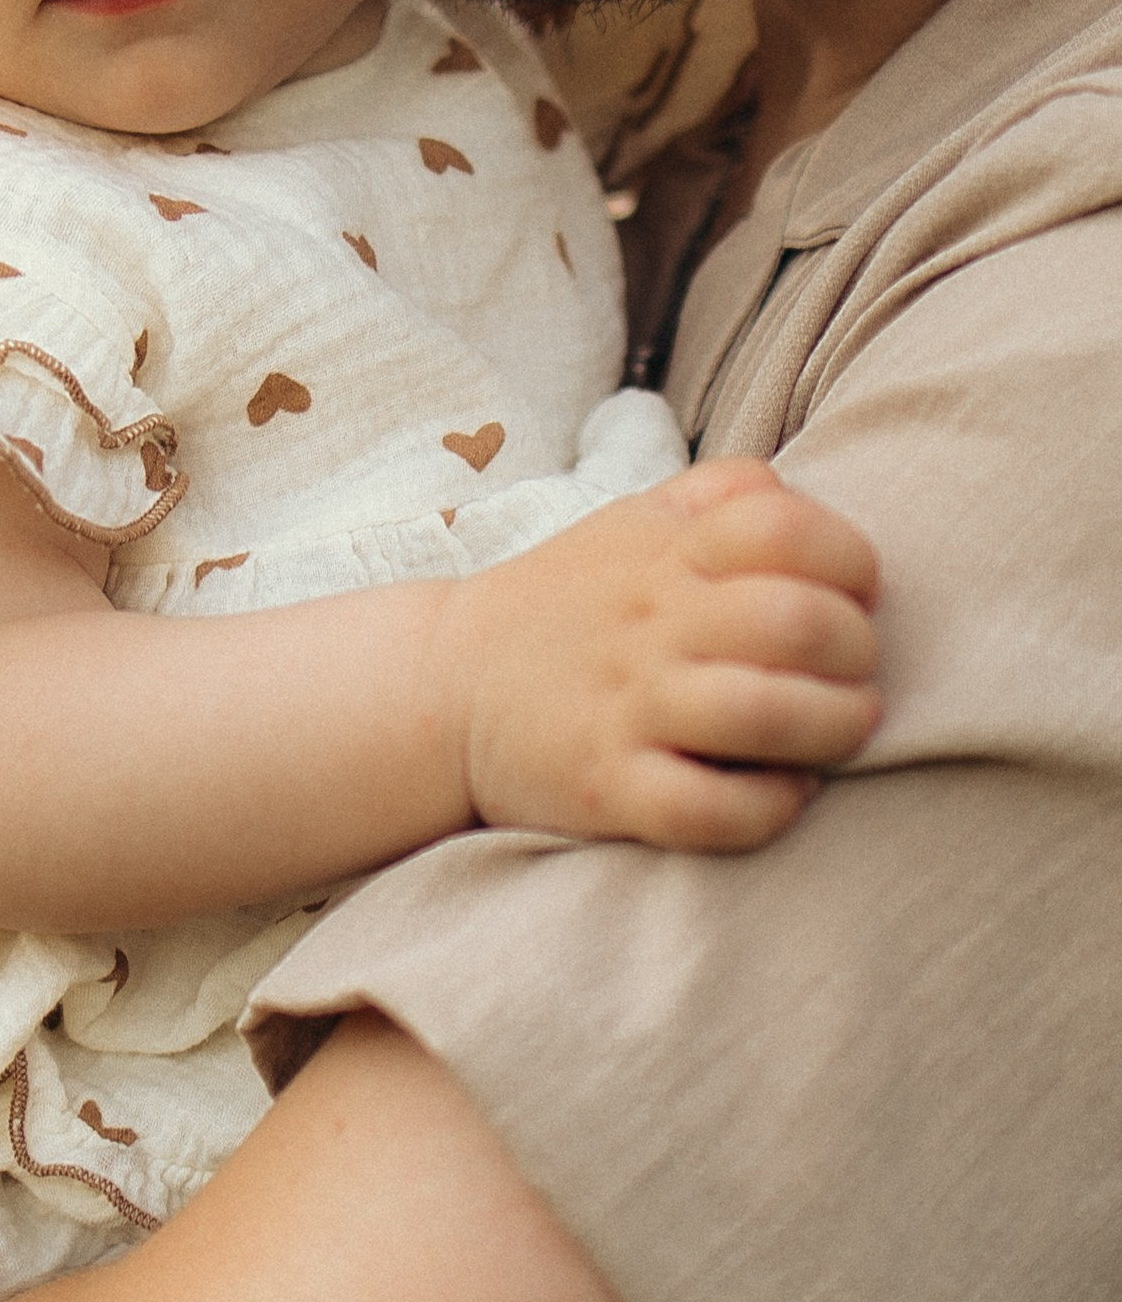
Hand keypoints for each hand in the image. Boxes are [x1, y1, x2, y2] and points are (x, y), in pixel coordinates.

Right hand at [456, 457, 880, 851]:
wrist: (443, 687)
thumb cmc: (567, 605)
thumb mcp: (631, 522)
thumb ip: (720, 493)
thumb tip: (800, 491)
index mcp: (663, 552)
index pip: (784, 527)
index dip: (850, 559)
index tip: (853, 594)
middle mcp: (648, 624)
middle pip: (796, 622)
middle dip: (857, 650)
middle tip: (854, 671)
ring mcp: (626, 709)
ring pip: (766, 716)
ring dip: (833, 726)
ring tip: (840, 728)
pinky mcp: (606, 789)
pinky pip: (710, 810)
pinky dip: (770, 807)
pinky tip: (783, 793)